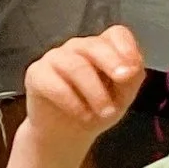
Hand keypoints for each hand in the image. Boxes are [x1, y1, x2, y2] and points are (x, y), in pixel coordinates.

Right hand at [23, 26, 142, 149]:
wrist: (65, 133)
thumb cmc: (96, 109)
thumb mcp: (123, 96)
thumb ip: (131, 79)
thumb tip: (131, 69)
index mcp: (102, 48)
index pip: (116, 34)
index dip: (126, 48)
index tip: (132, 70)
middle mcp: (78, 48)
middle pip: (94, 45)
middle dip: (111, 63)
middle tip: (122, 81)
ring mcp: (54, 58)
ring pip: (76, 66)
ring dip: (95, 92)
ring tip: (104, 113)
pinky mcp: (36, 74)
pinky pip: (54, 84)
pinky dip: (72, 102)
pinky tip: (82, 115)